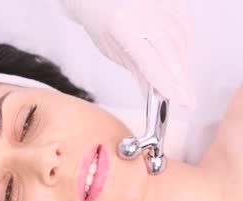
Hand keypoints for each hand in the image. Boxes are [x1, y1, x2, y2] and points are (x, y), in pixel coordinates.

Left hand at [61, 0, 194, 107]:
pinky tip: (174, 53)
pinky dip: (182, 46)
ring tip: (175, 78)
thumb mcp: (114, 51)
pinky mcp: (176, 3)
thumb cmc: (104, 23)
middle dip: (179, 80)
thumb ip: (138, 72)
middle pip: (170, 53)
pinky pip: (186, 30)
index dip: (166, 81)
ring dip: (180, 65)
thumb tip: (157, 96)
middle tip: (186, 100)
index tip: (179, 99)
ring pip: (181, 44)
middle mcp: (146, 14)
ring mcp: (163, 6)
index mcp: (124, 27)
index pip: (150, 60)